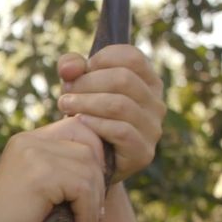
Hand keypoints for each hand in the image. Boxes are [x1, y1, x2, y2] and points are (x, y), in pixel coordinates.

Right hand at [0, 112, 110, 221]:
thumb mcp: (38, 188)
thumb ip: (60, 168)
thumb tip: (104, 163)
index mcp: (26, 140)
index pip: (78, 128)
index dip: (95, 157)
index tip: (94, 191)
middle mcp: (28, 141)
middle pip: (88, 146)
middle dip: (99, 180)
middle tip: (96, 211)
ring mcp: (32, 155)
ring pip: (89, 168)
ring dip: (96, 200)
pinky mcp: (39, 176)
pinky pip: (83, 188)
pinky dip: (88, 212)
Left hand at [55, 45, 164, 185]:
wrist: (89, 164)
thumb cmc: (86, 117)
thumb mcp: (78, 86)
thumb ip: (72, 67)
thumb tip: (69, 67)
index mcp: (148, 82)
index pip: (132, 57)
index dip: (101, 59)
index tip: (78, 72)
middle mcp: (156, 104)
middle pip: (124, 79)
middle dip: (87, 83)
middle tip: (64, 93)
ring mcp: (153, 129)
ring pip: (120, 105)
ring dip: (86, 102)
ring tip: (64, 105)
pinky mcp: (143, 152)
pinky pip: (120, 131)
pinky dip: (95, 124)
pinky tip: (78, 123)